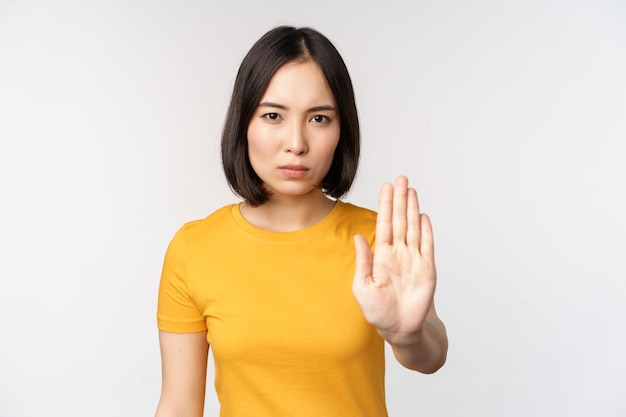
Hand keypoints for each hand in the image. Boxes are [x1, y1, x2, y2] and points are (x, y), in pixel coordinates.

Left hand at [353, 176, 436, 342]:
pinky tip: (423, 215)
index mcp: (381, 255)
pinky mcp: (427, 268)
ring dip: (412, 209)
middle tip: (401, 178)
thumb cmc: (377, 310)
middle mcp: (398, 253)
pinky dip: (426, 230)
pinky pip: (427, 245)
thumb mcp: (362, 286)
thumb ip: (363, 261)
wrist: (399, 328)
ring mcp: (413, 259)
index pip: (384, 224)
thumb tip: (358, 237)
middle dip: (400, 199)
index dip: (385, 205)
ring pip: (413, 228)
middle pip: (400, 220)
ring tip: (411, 190)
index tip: (386, 187)